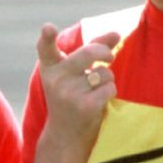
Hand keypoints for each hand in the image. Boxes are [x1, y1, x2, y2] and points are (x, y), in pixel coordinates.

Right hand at [36, 23, 120, 154]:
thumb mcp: (75, 72)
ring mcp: (70, 94)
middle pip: (88, 52)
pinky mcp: (85, 106)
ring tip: (95, 90)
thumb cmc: (72, 96)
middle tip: (109, 57)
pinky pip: (110, 88)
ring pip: (104, 72)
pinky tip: (98, 101)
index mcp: (50, 68)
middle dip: (104, 52)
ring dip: (107, 78)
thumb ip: (93, 50)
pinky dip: (110, 92)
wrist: (64, 135)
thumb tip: (117, 33)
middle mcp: (57, 80)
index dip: (47, 38)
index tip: (48, 28)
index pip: (45, 49)